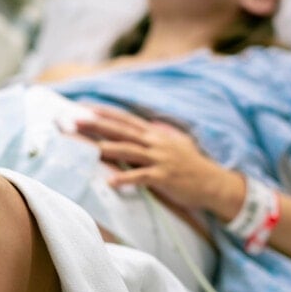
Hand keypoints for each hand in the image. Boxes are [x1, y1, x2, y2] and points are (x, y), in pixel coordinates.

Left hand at [76, 105, 242, 214]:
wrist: (215, 183)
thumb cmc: (194, 165)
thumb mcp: (177, 143)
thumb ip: (160, 134)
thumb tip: (149, 125)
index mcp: (155, 134)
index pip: (125, 119)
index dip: (105, 113)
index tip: (84, 108)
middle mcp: (155, 143)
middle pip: (121, 132)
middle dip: (97, 126)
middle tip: (75, 122)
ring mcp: (160, 159)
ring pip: (129, 151)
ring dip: (107, 149)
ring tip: (88, 149)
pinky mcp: (164, 178)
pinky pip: (142, 177)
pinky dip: (126, 179)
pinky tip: (110, 182)